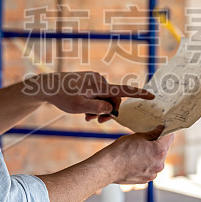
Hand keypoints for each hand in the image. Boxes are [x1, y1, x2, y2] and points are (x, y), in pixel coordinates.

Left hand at [33, 71, 152, 120]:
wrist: (48, 86)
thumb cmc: (62, 96)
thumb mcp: (78, 106)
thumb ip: (96, 107)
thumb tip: (110, 108)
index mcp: (100, 86)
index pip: (124, 90)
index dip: (139, 94)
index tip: (152, 96)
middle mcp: (100, 80)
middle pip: (113, 99)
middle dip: (108, 111)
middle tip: (95, 121)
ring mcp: (95, 80)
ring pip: (105, 98)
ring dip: (100, 109)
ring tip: (87, 118)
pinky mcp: (90, 81)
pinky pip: (98, 94)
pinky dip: (94, 103)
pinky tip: (84, 111)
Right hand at [106, 125, 172, 183]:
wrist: (107, 168)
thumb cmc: (120, 151)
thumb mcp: (138, 136)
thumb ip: (152, 133)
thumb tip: (160, 130)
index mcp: (159, 151)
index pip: (169, 137)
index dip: (165, 130)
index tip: (162, 128)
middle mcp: (159, 164)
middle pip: (163, 150)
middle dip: (157, 144)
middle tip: (145, 140)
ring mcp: (153, 174)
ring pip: (156, 160)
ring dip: (151, 155)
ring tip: (137, 152)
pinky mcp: (146, 180)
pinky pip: (149, 169)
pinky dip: (145, 164)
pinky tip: (134, 160)